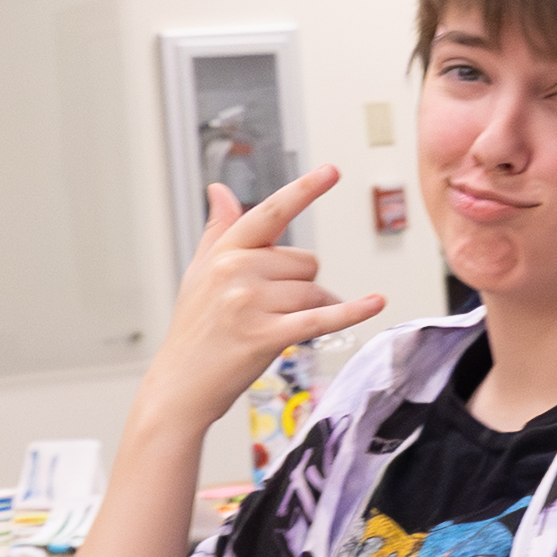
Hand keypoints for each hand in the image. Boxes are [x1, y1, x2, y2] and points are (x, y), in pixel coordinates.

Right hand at [136, 168, 384, 432]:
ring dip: (307, 310)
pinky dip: (351, 311)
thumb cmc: (195, 330)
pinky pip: (322, 317)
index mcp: (224, 253)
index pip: (270, 213)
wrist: (180, 385)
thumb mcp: (199, 274)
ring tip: (272, 327)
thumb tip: (219, 190)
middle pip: (306, 261)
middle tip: (268, 309)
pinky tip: (375, 302)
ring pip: (315, 291)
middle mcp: (237, 272)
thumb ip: (218, 230)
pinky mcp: (268, 336)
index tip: (331, 171)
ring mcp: (251, 304)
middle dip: (299, 284)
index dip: (303, 190)